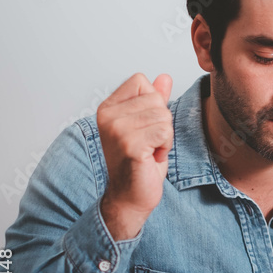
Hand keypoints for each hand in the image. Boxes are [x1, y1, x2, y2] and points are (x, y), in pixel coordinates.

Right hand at [96, 73, 173, 240]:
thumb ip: (154, 100)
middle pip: (156, 99)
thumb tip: (164, 77)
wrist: (131, 196)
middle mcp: (107, 116)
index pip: (141, 81)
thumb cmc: (139, 161)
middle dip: (162, 123)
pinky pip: (165, 132)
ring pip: (163, 116)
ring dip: (164, 137)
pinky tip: (151, 158)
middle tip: (148, 143)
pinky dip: (165, 147)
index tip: (144, 126)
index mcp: (108, 108)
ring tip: (149, 151)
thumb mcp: (148, 125)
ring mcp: (117, 130)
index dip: (153, 104)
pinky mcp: (130, 145)